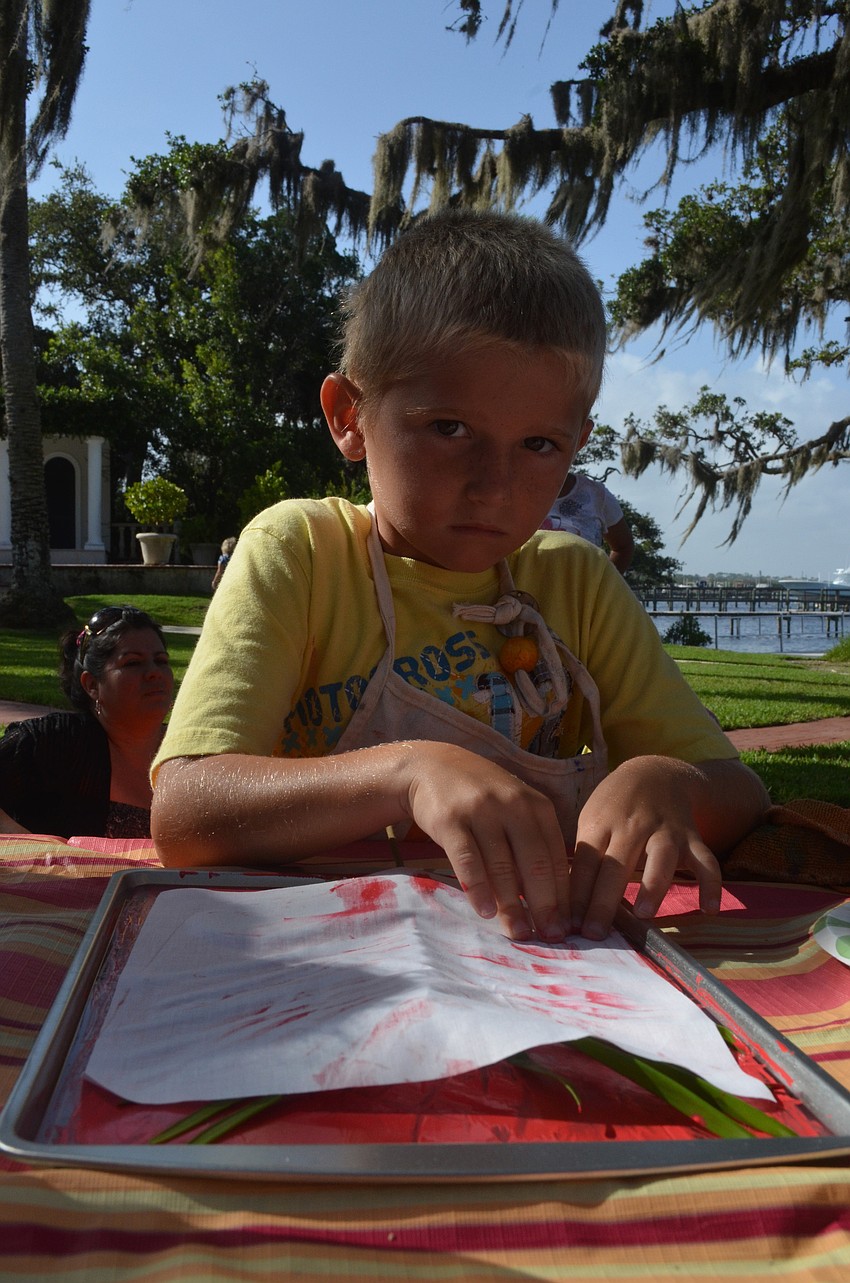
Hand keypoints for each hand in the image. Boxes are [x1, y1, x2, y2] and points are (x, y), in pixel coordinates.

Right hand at [401, 742, 569, 943]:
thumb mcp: (516, 810)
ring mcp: (481, 811)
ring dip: (513, 904)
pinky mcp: (450, 819)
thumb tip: (551, 900)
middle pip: (535, 862)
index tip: (568, 925)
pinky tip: (485, 911)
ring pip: (502, 865)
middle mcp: (513, 806)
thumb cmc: (482, 797)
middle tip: (552, 937)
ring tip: (520, 934)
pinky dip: (478, 888)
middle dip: (546, 904)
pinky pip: (467, 859)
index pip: (557, 856)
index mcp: (537, 806)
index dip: (564, 894)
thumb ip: (533, 844)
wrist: (432, 767)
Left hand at [569, 756, 722, 939]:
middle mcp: (633, 826)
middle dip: (604, 901)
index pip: (586, 862)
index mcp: (601, 823)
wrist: (655, 772)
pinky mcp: (692, 837)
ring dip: (652, 885)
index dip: (577, 894)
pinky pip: (707, 860)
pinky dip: (711, 884)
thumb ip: (585, 855)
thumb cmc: (614, 806)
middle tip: (595, 933)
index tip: (568, 924)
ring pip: (661, 858)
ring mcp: (665, 831)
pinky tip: (709, 909)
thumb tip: (566, 901)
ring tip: (643, 914)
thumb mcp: (591, 819)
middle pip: (617, 865)